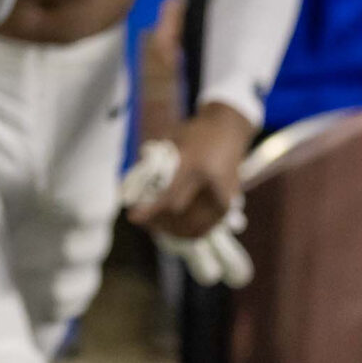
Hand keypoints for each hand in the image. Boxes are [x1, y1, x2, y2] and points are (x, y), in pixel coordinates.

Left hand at [120, 139, 251, 287]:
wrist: (228, 131)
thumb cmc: (193, 135)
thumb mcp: (171, 142)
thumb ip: (154, 166)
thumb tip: (132, 194)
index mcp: (194, 163)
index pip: (170, 195)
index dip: (150, 210)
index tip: (132, 218)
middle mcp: (212, 182)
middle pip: (179, 213)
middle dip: (157, 219)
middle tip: (140, 219)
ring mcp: (224, 195)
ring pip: (193, 226)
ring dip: (170, 230)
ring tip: (152, 225)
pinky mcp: (229, 204)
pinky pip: (205, 227)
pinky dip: (186, 232)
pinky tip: (170, 228)